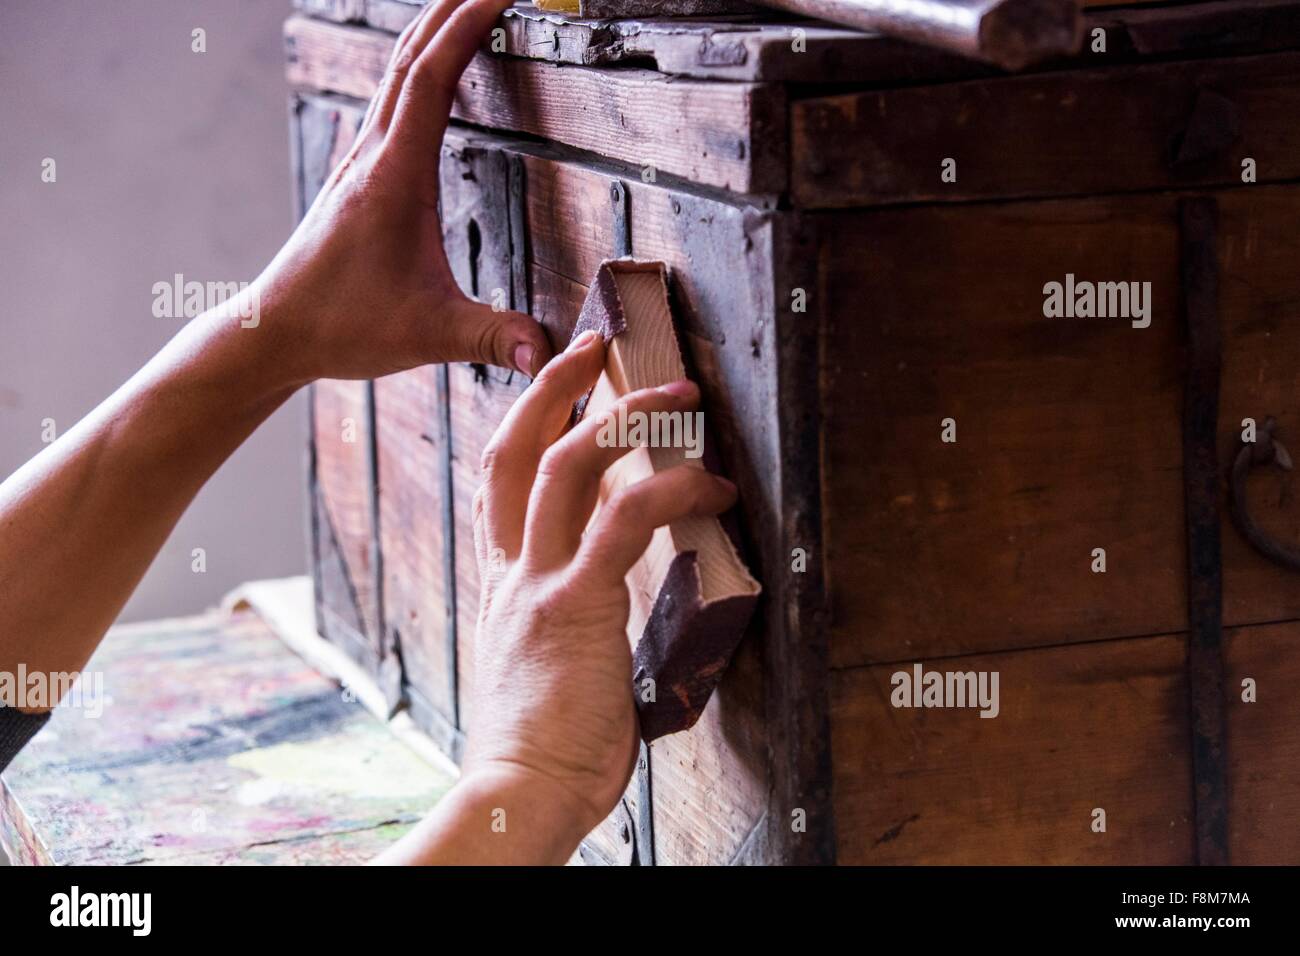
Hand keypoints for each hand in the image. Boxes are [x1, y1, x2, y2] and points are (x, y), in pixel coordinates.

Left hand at [251, 0, 551, 384]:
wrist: (275, 332)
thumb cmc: (341, 325)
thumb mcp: (429, 334)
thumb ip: (493, 338)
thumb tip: (547, 352)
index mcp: (394, 177)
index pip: (434, 76)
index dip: (469, 25)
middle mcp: (371, 156)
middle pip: (410, 55)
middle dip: (452, 6)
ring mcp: (358, 162)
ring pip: (393, 73)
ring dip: (429, 31)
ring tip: (464, 5)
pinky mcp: (354, 178)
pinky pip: (386, 101)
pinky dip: (413, 70)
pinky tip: (423, 75)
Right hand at [460, 329, 738, 837]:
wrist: (520, 790)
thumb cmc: (543, 740)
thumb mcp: (546, 660)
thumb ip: (570, 618)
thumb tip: (608, 603)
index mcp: (504, 582)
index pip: (500, 478)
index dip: (529, 420)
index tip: (563, 385)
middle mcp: (512, 570)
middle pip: (518, 448)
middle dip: (557, 387)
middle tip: (596, 345)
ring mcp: (539, 583)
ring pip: (566, 466)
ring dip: (626, 417)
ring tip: (680, 394)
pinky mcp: (575, 606)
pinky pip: (625, 523)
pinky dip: (672, 490)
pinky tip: (713, 487)